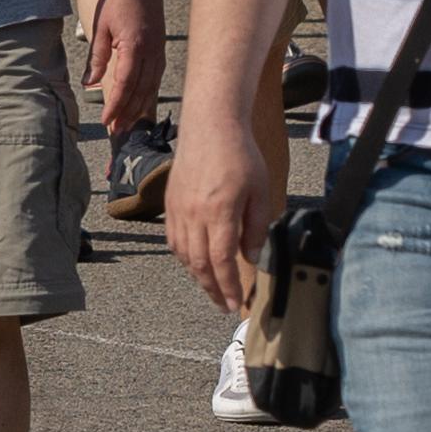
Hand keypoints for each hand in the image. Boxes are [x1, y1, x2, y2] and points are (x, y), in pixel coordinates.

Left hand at [88, 0, 164, 131]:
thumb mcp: (100, 27)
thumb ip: (97, 57)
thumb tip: (90, 83)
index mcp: (135, 46)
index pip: (125, 86)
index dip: (116, 107)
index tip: (106, 122)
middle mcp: (152, 51)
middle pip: (141, 91)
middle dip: (129, 113)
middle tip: (117, 132)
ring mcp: (160, 48)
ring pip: (151, 86)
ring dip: (139, 106)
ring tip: (128, 123)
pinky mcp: (161, 45)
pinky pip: (156, 75)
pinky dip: (148, 92)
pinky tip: (141, 101)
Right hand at [165, 116, 272, 312]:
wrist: (210, 125)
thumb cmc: (240, 154)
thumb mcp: (260, 191)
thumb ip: (256, 227)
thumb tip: (251, 257)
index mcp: (219, 212)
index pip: (222, 262)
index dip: (229, 287)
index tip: (236, 304)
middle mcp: (194, 215)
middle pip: (200, 264)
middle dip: (213, 290)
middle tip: (224, 305)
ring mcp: (178, 209)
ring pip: (183, 255)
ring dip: (197, 277)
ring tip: (212, 288)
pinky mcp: (170, 203)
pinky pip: (173, 240)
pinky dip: (183, 257)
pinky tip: (194, 262)